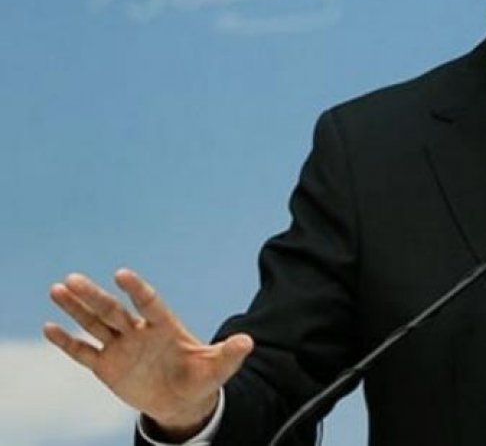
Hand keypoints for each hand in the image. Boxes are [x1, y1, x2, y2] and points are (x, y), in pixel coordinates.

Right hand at [43, 269, 252, 439]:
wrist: (183, 400)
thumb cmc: (202, 378)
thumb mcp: (218, 368)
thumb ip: (229, 354)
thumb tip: (247, 342)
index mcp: (165, 326)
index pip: (149, 304)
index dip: (136, 290)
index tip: (121, 274)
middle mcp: (139, 332)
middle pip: (113, 310)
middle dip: (94, 296)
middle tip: (73, 279)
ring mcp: (121, 347)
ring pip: (95, 323)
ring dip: (76, 309)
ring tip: (57, 289)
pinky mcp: (107, 366)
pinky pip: (83, 352)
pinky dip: (67, 342)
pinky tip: (49, 327)